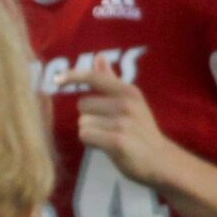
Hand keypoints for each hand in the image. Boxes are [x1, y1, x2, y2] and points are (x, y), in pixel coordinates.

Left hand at [64, 64, 176, 187]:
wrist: (160, 160)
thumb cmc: (140, 130)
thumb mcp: (131, 101)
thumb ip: (111, 80)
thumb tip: (99, 56)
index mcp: (129, 91)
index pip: (95, 77)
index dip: (73, 76)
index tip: (56, 79)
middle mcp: (126, 104)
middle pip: (82, 105)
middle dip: (89, 117)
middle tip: (108, 127)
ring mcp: (122, 122)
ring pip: (82, 122)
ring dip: (90, 132)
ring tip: (109, 137)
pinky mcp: (117, 141)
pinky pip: (85, 136)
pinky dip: (91, 142)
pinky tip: (107, 146)